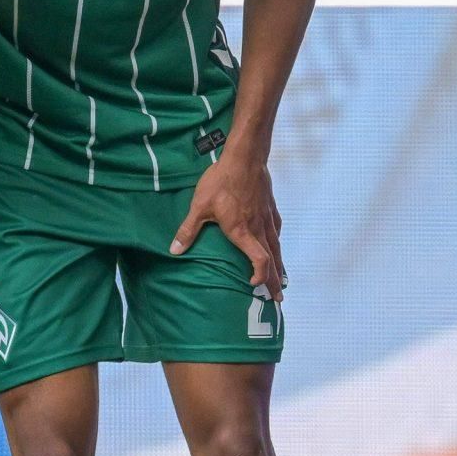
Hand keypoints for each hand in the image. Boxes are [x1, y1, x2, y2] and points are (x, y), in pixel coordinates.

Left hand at [169, 149, 284, 299]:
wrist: (245, 157)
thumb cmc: (221, 181)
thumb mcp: (199, 206)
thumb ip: (188, 230)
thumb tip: (174, 251)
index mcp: (242, 231)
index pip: (260, 260)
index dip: (260, 275)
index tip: (252, 284)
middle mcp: (258, 227)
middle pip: (272, 259)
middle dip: (275, 280)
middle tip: (278, 298)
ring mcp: (266, 217)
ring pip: (276, 246)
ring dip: (280, 265)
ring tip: (282, 279)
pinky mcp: (269, 206)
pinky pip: (276, 230)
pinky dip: (277, 242)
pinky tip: (276, 244)